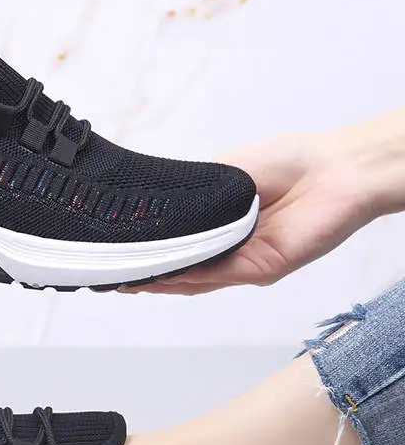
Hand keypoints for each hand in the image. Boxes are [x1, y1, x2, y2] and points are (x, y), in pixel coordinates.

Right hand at [123, 131, 381, 294]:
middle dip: (144, 275)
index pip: (174, 248)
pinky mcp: (260, 269)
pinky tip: (163, 275)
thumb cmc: (288, 162)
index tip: (113, 255)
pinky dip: (188, 277)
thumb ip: (191, 197)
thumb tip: (158, 210)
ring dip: (159, 282)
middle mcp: (227, 250)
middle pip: (179, 271)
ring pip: (193, 280)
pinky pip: (217, 276)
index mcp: (217, 228)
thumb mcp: (221, 173)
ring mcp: (242, 263)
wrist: (333, 168)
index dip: (145, 254)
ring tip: (126, 280)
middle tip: (109, 276)